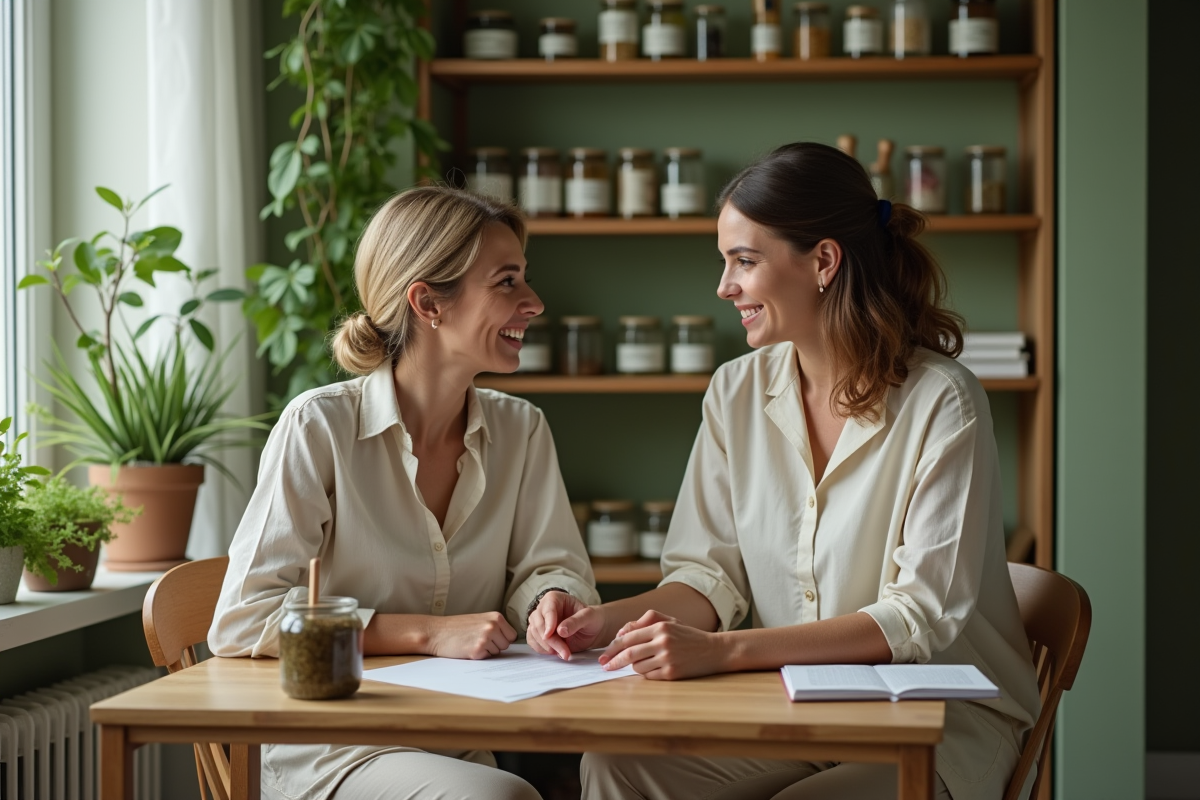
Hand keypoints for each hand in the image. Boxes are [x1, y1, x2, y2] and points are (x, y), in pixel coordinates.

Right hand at [426, 612, 516, 659]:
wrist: (436, 632)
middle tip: (478, 640)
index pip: (512, 635)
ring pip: (497, 653)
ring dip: (486, 651)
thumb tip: (510, 641)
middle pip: (506, 645)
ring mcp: (486, 638)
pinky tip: (467, 648)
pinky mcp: (478, 650)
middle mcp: (493, 626)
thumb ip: (495, 627)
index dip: (502, 639)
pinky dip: (478, 656)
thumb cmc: (457, 627)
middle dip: (495, 646)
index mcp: (496, 617)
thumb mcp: (480, 620)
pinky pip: (486, 658)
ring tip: (471, 642)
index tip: (491, 638)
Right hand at [526, 591, 585, 659]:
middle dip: (550, 640)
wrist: (592, 629)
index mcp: (554, 598)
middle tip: (564, 652)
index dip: (548, 623)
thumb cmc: (591, 618)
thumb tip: (560, 631)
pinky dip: (542, 650)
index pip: (547, 610)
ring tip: (564, 653)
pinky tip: (555, 652)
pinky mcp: (538, 634)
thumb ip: (575, 622)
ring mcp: (539, 621)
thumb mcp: (588, 617)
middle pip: (538, 624)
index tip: (550, 634)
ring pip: (534, 634)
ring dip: (547, 647)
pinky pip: (533, 642)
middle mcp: (543, 609)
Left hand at [599, 610, 725, 679]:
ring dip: (635, 667)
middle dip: (614, 661)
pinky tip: (654, 668)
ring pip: (638, 666)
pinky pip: (649, 676)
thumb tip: (622, 632)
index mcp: (660, 627)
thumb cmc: (688, 636)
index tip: (605, 655)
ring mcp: (668, 659)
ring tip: (644, 662)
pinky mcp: (672, 673)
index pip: (628, 638)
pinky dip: (646, 674)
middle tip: (605, 666)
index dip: (613, 647)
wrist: (714, 650)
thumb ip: (645, 621)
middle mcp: (663, 642)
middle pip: (629, 654)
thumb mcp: (670, 621)